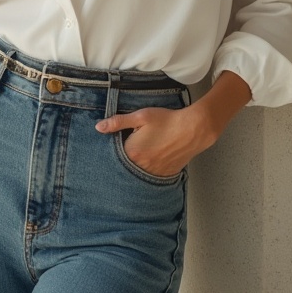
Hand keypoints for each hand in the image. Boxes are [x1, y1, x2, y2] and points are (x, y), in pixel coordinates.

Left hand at [95, 105, 214, 177]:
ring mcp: (155, 173)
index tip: (114, 144)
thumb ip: (118, 122)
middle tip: (130, 148)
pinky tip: (152, 160)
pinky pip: (152, 175)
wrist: (193, 129)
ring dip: (136, 166)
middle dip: (124, 160)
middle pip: (126, 166)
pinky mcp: (167, 174)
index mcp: (132, 153)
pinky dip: (149, 170)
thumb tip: (98, 127)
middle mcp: (142, 167)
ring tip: (141, 154)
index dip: (113, 149)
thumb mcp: (140, 117)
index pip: (114, 155)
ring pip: (139, 173)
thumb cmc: (166, 120)